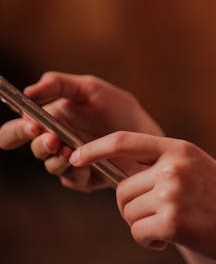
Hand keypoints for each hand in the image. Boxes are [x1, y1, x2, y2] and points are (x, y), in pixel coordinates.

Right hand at [0, 72, 162, 190]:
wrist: (149, 132)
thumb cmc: (119, 108)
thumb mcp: (91, 88)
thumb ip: (59, 84)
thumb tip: (28, 91)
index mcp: (51, 120)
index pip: (19, 128)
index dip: (17, 130)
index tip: (30, 124)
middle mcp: (55, 142)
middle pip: (31, 147)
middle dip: (36, 143)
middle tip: (49, 137)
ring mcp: (69, 162)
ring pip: (50, 164)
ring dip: (55, 157)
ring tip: (65, 147)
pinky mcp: (85, 178)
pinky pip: (72, 178)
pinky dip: (74, 171)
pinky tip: (80, 163)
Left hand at [70, 131, 215, 263]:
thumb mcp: (199, 169)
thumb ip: (167, 167)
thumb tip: (126, 179)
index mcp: (179, 149)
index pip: (125, 141)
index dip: (95, 148)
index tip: (76, 157)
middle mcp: (173, 166)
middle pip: (122, 189)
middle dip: (132, 208)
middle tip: (159, 218)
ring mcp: (172, 192)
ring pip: (129, 213)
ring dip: (144, 227)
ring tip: (175, 227)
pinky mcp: (172, 220)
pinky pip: (139, 233)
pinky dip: (151, 242)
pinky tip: (175, 240)